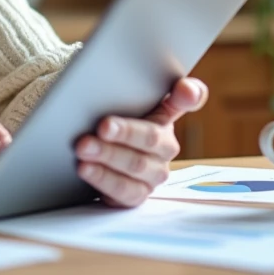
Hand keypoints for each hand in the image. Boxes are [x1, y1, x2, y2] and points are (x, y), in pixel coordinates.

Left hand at [74, 77, 208, 207]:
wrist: (91, 150)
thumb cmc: (108, 117)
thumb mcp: (117, 96)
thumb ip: (130, 80)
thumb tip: (158, 79)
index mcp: (166, 114)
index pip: (189, 98)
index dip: (189, 93)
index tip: (184, 89)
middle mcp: (166, 146)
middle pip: (150, 138)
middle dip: (125, 132)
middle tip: (101, 126)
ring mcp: (153, 174)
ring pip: (135, 166)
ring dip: (108, 156)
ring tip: (83, 148)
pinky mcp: (135, 195)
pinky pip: (124, 191)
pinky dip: (103, 179)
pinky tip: (85, 169)